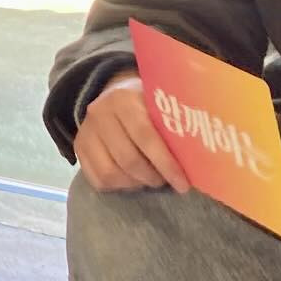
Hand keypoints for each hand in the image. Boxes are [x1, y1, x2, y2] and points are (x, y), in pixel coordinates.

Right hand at [74, 70, 188, 193]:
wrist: (112, 94)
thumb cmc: (145, 103)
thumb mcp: (158, 103)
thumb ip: (173, 124)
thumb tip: (201, 157)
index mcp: (123, 99)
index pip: (146, 137)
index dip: (166, 163)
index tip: (184, 183)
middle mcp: (100, 113)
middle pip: (128, 159)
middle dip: (153, 177)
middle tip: (168, 181)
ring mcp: (86, 131)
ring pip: (111, 173)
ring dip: (136, 184)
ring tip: (150, 179)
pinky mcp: (78, 148)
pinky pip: (97, 180)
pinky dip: (119, 187)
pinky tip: (133, 180)